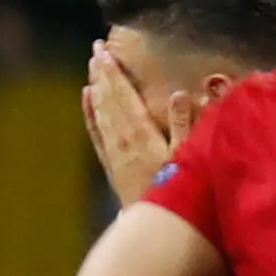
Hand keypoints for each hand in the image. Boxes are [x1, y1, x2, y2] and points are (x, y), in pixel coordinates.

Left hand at [83, 43, 195, 206]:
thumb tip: (182, 93)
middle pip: (109, 99)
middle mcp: (123, 139)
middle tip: (96, 48)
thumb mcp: (188, 159)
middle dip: (102, 73)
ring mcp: (114, 152)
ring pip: (100, 112)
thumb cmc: (178, 192)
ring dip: (96, 87)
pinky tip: (87, 97)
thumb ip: (185, 125)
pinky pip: (96, 132)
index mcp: (141, 134)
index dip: (114, 73)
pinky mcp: (112, 163)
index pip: (124, 96)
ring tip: (92, 65)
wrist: (156, 226)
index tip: (105, 51)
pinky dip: (91, 112)